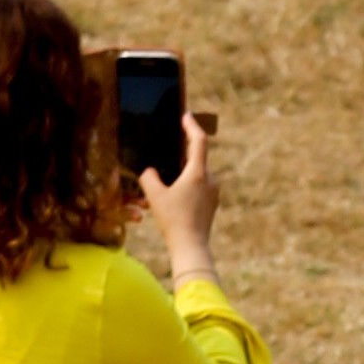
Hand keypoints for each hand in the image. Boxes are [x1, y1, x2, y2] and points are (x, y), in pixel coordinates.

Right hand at [136, 107, 218, 280]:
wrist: (191, 246)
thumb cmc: (173, 220)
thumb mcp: (154, 196)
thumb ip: (149, 177)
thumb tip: (149, 171)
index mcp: (198, 173)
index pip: (198, 141)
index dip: (192, 126)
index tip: (186, 116)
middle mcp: (210, 179)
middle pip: (196, 159)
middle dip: (181, 154)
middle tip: (167, 149)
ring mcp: (214, 192)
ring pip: (197, 174)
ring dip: (182, 173)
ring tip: (166, 180)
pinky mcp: (212, 203)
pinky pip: (199, 187)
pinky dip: (187, 185)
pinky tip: (174, 196)